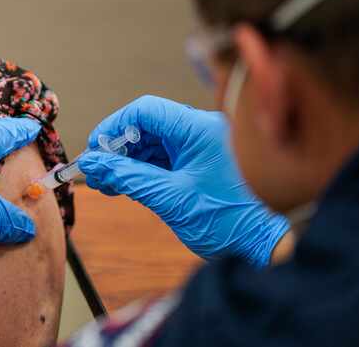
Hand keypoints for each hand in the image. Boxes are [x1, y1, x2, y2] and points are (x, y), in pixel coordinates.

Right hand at [78, 95, 288, 266]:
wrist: (264, 247)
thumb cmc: (229, 221)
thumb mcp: (169, 198)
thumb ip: (127, 177)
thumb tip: (94, 163)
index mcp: (199, 129)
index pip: (146, 111)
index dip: (114, 126)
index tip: (95, 148)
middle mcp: (202, 131)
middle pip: (148, 126)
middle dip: (118, 147)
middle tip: (96, 169)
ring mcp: (203, 147)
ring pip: (153, 143)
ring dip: (128, 161)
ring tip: (106, 182)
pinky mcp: (202, 163)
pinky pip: (165, 157)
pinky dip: (143, 170)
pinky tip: (124, 184)